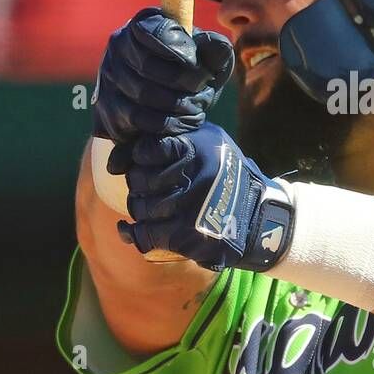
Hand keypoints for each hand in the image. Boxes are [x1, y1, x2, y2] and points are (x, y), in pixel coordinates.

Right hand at [92, 8, 234, 149]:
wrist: (161, 108)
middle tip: (204, 94)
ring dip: (176, 105)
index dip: (181, 51)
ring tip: (196, 109)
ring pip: (143, 93)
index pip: (155, 30)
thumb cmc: (188, 74)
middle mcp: (119, 43)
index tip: (200, 68)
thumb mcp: (207, 60)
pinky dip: (165, 123)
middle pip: (148, 65)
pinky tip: (182, 122)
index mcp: (144, 23)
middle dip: (183, 84)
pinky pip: (136, 117)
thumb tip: (215, 46)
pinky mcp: (106, 104)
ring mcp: (109, 74)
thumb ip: (215, 50)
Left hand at [113, 123, 294, 272]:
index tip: (147, 161)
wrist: (256, 217)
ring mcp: (189, 207)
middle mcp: (194, 176)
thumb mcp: (209, 141)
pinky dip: (134, 232)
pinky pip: (144, 233)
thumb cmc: (225, 174)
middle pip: (139, 179)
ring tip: (153, 206)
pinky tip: (131, 229)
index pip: (146, 149)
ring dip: (140, 208)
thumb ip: (172, 138)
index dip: (140, 156)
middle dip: (139, 184)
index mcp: (198, 148)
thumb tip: (117, 161)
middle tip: (148, 187)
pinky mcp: (185, 235)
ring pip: (139, 206)